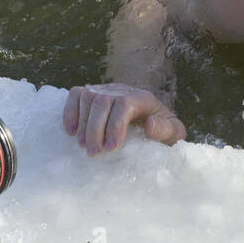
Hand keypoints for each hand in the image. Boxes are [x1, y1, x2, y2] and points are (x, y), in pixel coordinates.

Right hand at [62, 83, 186, 154]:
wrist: (155, 120)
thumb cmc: (162, 130)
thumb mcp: (173, 133)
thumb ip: (165, 130)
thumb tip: (150, 125)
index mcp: (143, 98)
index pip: (125, 104)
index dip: (115, 125)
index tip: (110, 148)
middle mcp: (123, 90)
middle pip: (103, 101)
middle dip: (95, 129)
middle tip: (94, 153)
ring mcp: (106, 90)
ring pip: (88, 98)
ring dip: (83, 124)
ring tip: (84, 146)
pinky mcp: (93, 93)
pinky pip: (76, 95)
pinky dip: (70, 112)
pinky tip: (71, 132)